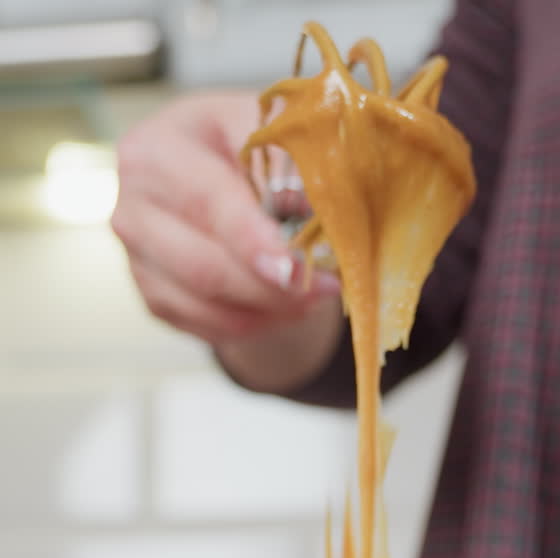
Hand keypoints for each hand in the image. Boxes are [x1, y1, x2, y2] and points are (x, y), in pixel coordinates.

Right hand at [111, 91, 338, 345]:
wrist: (225, 173)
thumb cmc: (250, 145)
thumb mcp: (271, 127)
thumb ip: (291, 161)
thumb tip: (316, 209)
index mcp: (154, 151)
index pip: (206, 203)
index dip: (251, 239)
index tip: (293, 266)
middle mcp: (132, 208)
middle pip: (202, 266)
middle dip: (270, 285)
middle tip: (325, 286)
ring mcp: (138, 259)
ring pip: (209, 304)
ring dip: (270, 307)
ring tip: (315, 292)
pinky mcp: (155, 297)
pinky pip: (212, 326)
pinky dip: (258, 321)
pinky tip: (287, 302)